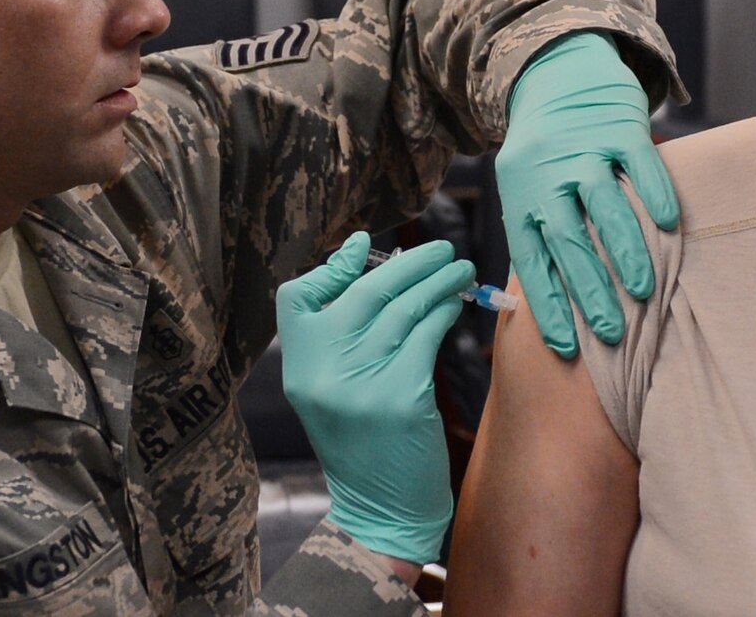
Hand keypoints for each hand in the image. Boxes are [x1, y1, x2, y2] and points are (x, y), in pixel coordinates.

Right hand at [275, 233, 471, 563]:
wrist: (381, 509)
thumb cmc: (363, 439)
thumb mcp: (331, 389)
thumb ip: (338, 335)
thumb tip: (360, 255)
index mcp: (298, 368)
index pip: (296, 297)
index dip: (332, 267)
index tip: (364, 246)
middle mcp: (322, 373)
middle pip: (365, 292)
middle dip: (410, 263)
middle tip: (441, 249)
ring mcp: (361, 385)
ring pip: (403, 309)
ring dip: (438, 281)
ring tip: (458, 269)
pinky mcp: (401, 398)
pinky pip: (426, 336)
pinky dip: (444, 313)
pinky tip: (455, 304)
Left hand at [495, 31, 680, 357]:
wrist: (557, 73)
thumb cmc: (547, 150)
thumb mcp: (528, 188)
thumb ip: (543, 235)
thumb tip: (558, 306)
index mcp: (522, 196)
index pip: (532, 260)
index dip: (547, 305)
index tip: (565, 348)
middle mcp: (548, 174)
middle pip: (566, 238)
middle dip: (588, 289)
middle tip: (610, 332)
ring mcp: (584, 148)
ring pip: (603, 204)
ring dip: (623, 249)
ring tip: (641, 291)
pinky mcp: (618, 127)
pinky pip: (638, 164)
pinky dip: (653, 194)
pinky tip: (667, 226)